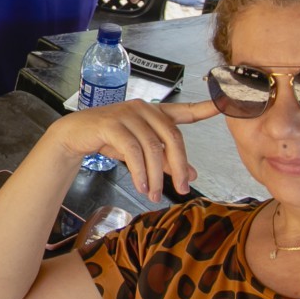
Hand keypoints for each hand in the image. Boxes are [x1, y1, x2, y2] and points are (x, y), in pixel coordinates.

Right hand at [47, 98, 216, 195]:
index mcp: (155, 112)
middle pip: (172, 138)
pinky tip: (142, 185)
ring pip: (152, 148)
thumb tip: (192, 175)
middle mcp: (145, 109)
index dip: (205, 108)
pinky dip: (140, 172)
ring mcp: (128, 114)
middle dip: (179, 166)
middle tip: (182, 189)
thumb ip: (167, 161)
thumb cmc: (111, 139)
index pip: (185, 110)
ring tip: (155, 194)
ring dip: (156, 175)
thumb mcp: (142, 151)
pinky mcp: (112, 124)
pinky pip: (133, 151)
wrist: (76, 134)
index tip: (223, 104)